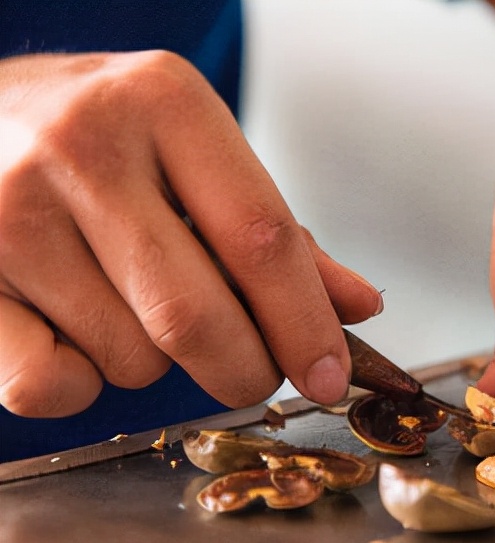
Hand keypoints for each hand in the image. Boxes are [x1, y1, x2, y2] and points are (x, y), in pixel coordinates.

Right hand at [0, 51, 381, 416]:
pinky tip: (73, 328)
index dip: (306, 324)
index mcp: (165, 104)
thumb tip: (359, 307)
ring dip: (154, 360)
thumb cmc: (101, 141)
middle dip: (243, 370)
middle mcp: (83, 147)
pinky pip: (49, 385)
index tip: (328, 376)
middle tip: (247, 367)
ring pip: (131, 358)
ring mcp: (10, 211)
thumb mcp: (195, 155)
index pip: (262, 241)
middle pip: (198, 317)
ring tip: (127, 300)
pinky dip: (79, 383)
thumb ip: (277, 234)